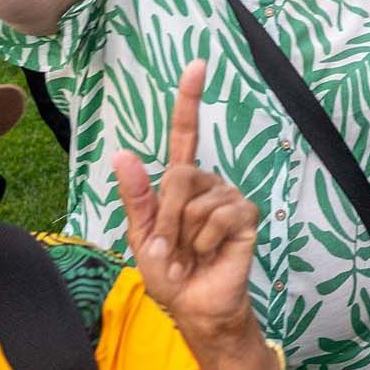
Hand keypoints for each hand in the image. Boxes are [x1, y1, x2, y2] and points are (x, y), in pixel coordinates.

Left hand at [112, 61, 262, 332]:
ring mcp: (229, 197)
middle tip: (170, 247)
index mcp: (180, 183)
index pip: (185, 134)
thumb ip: (137, 196)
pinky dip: (205, 242)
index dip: (189, 99)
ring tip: (191, 254)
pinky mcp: (246, 216)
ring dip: (185, 236)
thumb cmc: (168, 272)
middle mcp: (208, 183)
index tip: (197, 63)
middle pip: (180, 176)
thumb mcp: (141, 236)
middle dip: (167, 218)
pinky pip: (219, 217)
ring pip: (197, 201)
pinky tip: (210, 253)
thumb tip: (123, 153)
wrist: (195, 306)